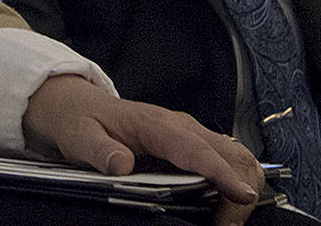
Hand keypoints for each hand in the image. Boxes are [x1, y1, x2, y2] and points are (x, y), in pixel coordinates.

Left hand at [22, 74, 263, 225]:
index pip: (197, 149)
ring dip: (242, 186)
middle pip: (231, 152)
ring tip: (226, 221)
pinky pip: (227, 160)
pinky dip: (234, 183)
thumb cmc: (81, 121)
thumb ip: (99, 151)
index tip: (241, 196)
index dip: (222, 173)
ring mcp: (191, 135)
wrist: (78, 106)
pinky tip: (221, 207)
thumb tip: (121, 164)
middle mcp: (181, 127)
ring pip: (236, 156)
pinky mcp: (193, 145)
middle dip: (240, 188)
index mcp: (156, 125)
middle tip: (226, 225)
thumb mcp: (80, 137)